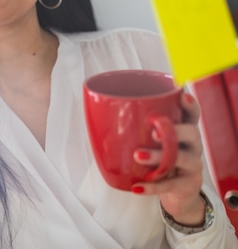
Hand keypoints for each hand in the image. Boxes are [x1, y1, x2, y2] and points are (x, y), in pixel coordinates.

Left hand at [131, 92, 205, 225]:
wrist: (177, 193)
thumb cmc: (159, 159)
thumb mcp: (150, 142)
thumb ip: (135, 128)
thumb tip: (97, 112)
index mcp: (183, 129)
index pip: (191, 113)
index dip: (189, 104)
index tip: (181, 96)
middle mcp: (192, 145)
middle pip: (191, 133)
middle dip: (173, 131)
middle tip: (153, 133)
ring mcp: (192, 165)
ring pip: (181, 158)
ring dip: (158, 157)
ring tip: (137, 156)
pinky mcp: (188, 185)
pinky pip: (171, 185)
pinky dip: (153, 187)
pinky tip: (137, 187)